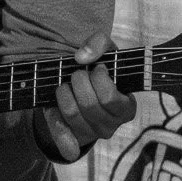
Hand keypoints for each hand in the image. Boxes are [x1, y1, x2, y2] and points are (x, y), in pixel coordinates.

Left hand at [37, 31, 136, 162]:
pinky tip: (56, 119)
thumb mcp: (106, 51)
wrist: (86, 86)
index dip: (99, 78)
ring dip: (64, 93)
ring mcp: (92, 133)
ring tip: (66, 85)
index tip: (97, 69)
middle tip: (78, 74)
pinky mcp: (74, 136)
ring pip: (72, 114)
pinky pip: (63, 135)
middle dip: (78, 82)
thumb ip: (99, 44)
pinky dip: (58, 129)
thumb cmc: (99, 69)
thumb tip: (82, 57)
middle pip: (89, 105)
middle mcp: (112, 124)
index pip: (109, 98)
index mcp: (126, 108)